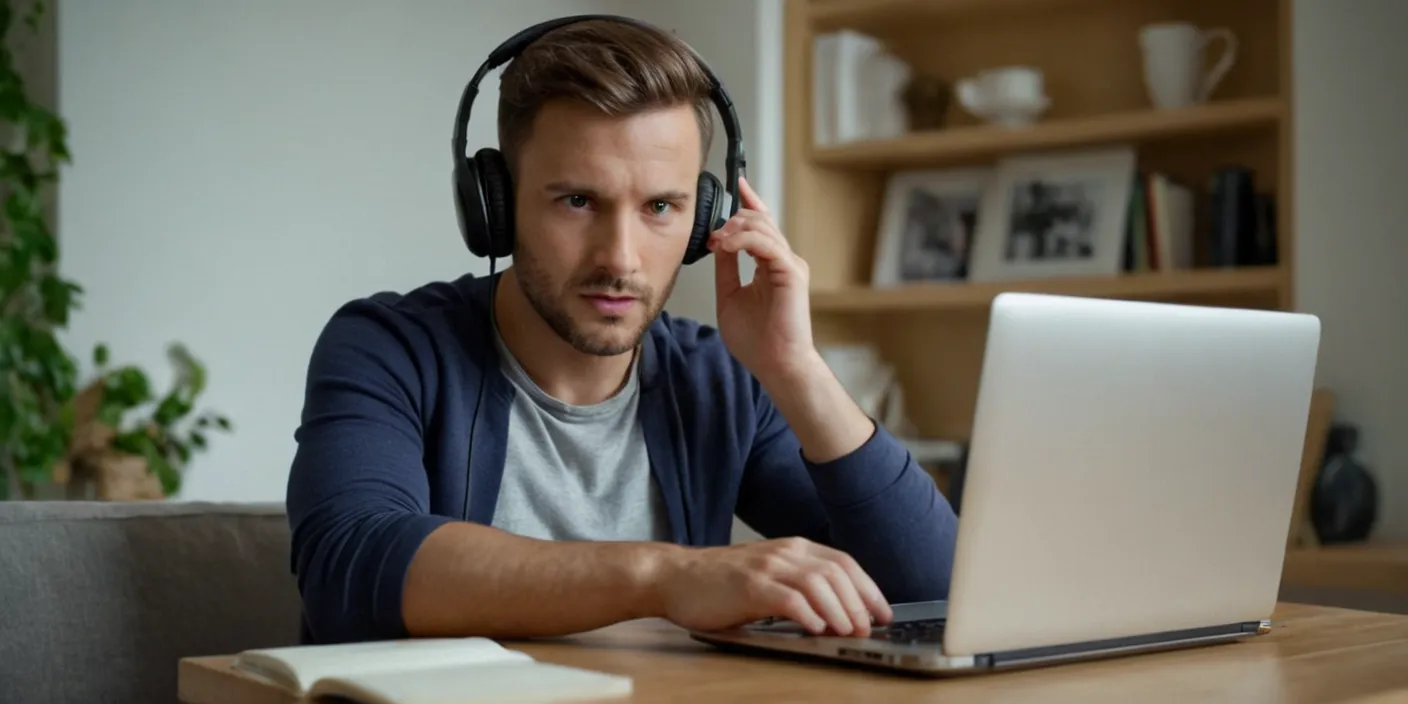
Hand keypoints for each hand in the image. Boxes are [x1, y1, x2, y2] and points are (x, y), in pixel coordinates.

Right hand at [656, 537, 892, 635]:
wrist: (674, 577)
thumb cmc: (720, 583)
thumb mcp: (767, 574)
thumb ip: (798, 584)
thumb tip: (836, 612)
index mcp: (793, 548)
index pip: (843, 562)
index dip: (868, 588)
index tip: (883, 613)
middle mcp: (784, 552)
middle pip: (837, 572)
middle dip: (859, 603)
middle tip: (867, 629)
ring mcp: (766, 566)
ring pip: (818, 583)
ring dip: (839, 609)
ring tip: (847, 632)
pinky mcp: (749, 586)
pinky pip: (788, 598)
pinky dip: (808, 614)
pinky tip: (816, 628)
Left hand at [711, 176, 816, 382]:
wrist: (775, 364)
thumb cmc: (757, 341)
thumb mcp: (729, 297)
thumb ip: (725, 269)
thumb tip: (716, 245)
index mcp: (769, 265)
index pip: (762, 225)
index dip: (750, 202)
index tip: (737, 183)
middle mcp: (782, 261)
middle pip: (761, 219)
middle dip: (733, 218)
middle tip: (712, 235)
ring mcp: (789, 265)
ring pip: (763, 227)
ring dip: (735, 228)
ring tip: (717, 241)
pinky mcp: (791, 273)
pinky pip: (767, 244)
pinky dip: (744, 240)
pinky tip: (727, 247)